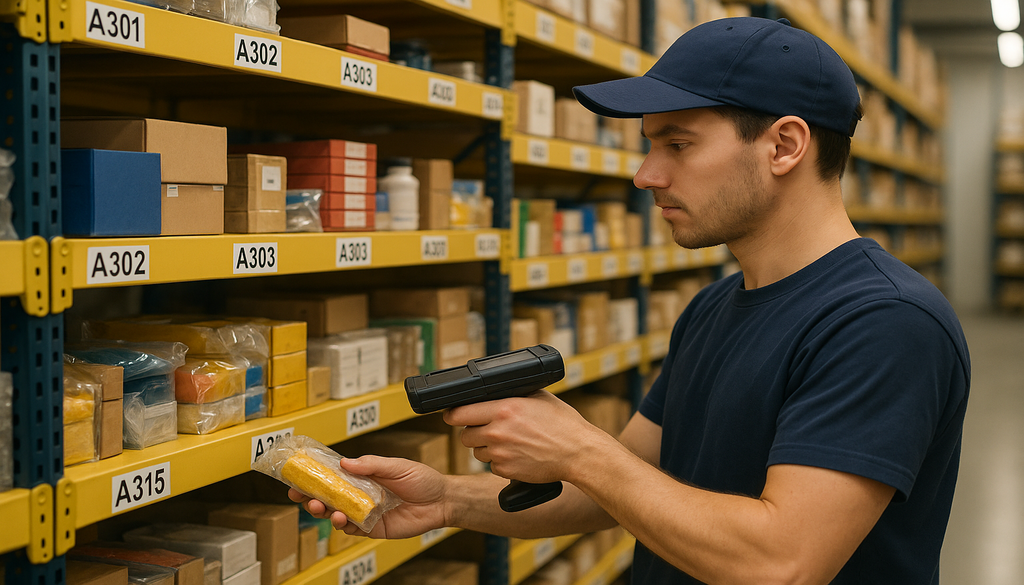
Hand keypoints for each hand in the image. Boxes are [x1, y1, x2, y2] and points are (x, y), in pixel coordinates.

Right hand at [288, 455, 448, 538]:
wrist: (442, 500)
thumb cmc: (422, 479)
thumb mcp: (397, 466)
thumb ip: (372, 465)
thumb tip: (345, 462)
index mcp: (363, 477)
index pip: (334, 476)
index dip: (315, 477)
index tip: (297, 476)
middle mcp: (361, 495)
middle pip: (329, 497)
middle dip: (312, 497)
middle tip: (301, 496)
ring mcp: (365, 513)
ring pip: (337, 514)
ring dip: (325, 512)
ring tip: (323, 508)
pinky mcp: (373, 529)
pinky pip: (352, 529)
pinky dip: (343, 526)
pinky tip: (340, 520)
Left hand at [444, 390, 606, 484]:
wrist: (578, 453)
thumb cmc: (563, 424)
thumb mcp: (539, 397)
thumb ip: (513, 394)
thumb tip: (495, 391)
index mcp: (504, 409)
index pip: (459, 413)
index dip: (453, 414)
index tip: (453, 414)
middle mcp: (497, 431)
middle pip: (464, 435)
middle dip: (473, 432)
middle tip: (487, 429)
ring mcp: (500, 454)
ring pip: (477, 452)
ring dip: (486, 448)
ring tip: (508, 442)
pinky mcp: (506, 471)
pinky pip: (491, 466)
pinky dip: (500, 462)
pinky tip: (517, 455)